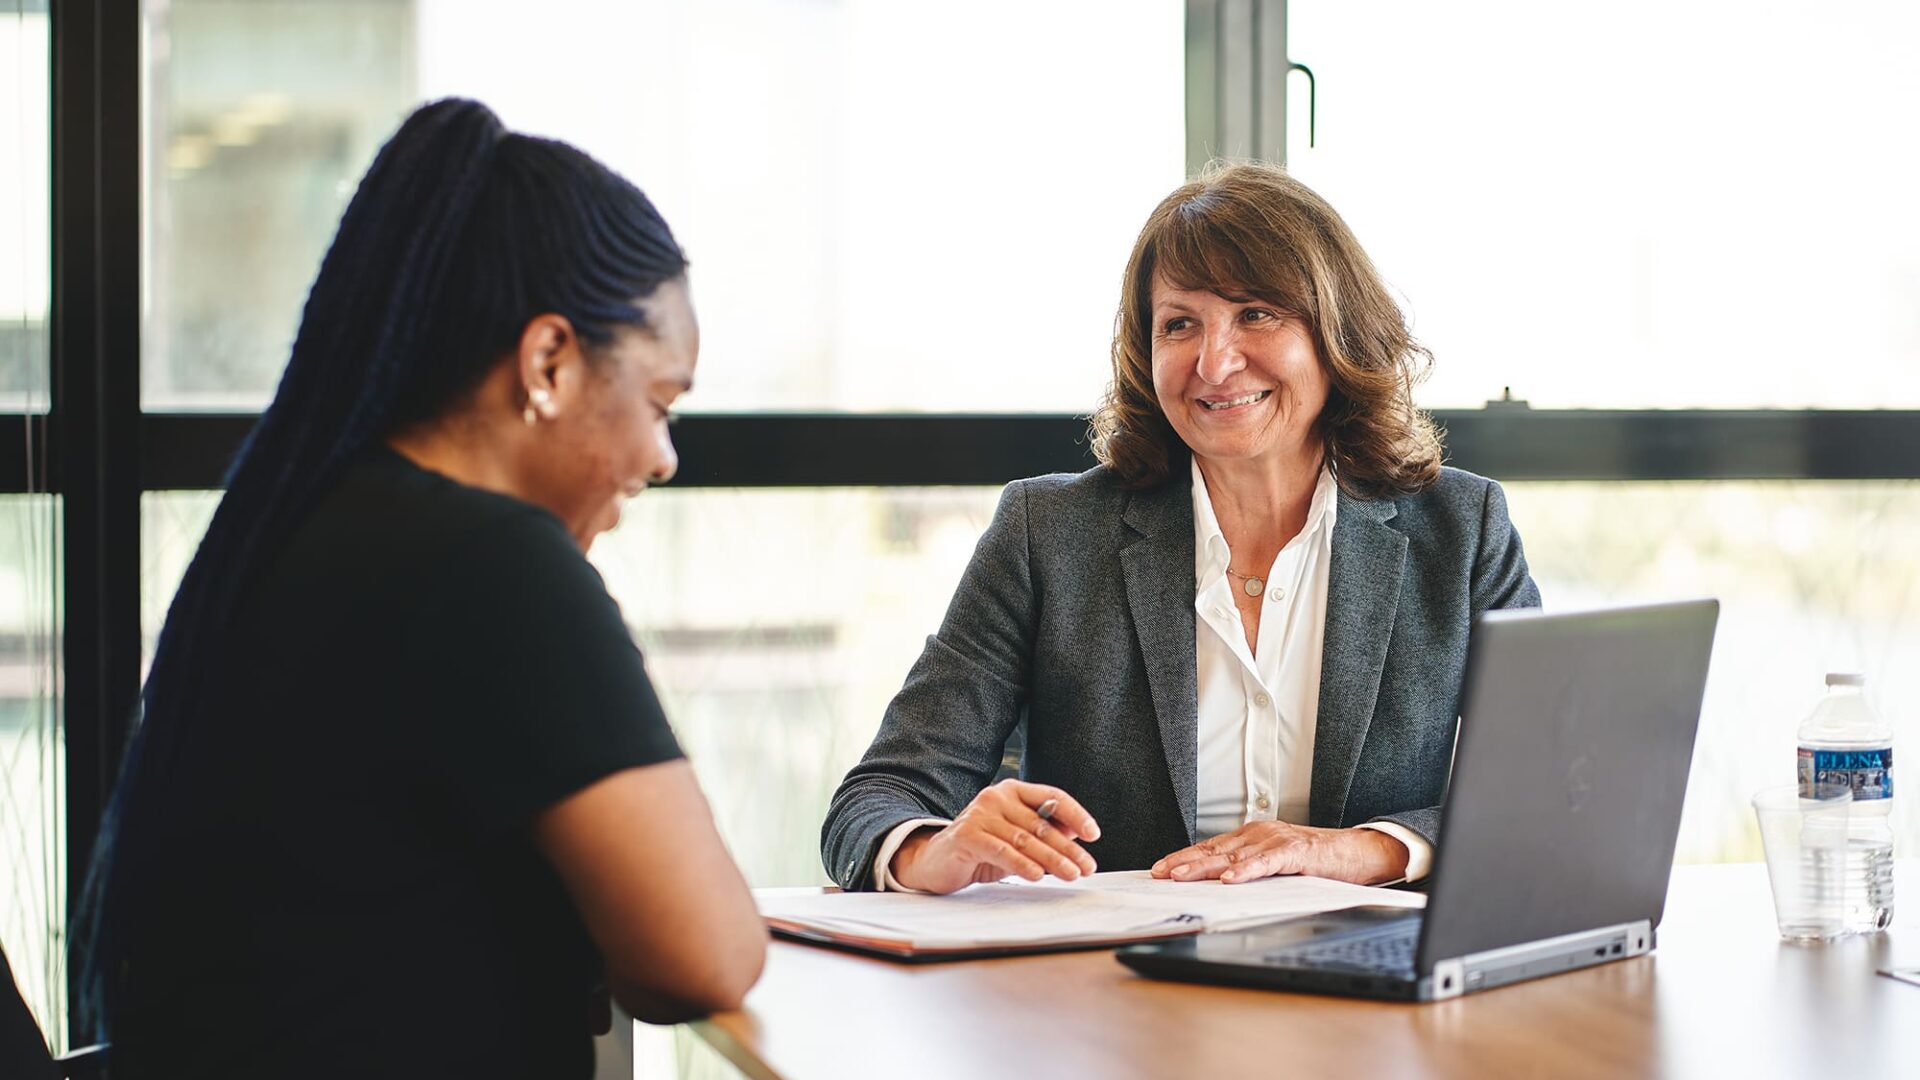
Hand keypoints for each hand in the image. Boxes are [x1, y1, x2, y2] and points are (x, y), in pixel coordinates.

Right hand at [890, 779, 1101, 894]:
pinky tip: (1038, 875)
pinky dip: (1022, 864)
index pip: (1052, 797)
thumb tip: (1077, 834)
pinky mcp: (967, 836)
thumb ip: (1043, 833)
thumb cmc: (981, 849)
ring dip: (1052, 859)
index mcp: (1012, 791)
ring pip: (1024, 839)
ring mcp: (979, 815)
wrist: (935, 861)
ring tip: (1071, 874)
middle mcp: (996, 798)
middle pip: (1041, 823)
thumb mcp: (1016, 840)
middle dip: (1068, 847)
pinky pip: (1002, 851)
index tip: (1093, 835)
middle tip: (1087, 866)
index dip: (1076, 814)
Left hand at [1150, 822, 1407, 885]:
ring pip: (1234, 855)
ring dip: (1206, 867)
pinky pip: (1267, 862)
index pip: (1210, 848)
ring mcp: (1276, 840)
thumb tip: (1217, 886)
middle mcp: (1259, 834)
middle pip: (1214, 849)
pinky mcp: (1296, 851)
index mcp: (1251, 837)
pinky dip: (1247, 870)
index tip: (1159, 869)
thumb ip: (1248, 870)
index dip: (1184, 858)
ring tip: (1182, 876)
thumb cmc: (1315, 862)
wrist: (1357, 853)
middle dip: (1184, 862)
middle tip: (1160, 874)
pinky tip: (1230, 879)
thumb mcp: (1273, 865)